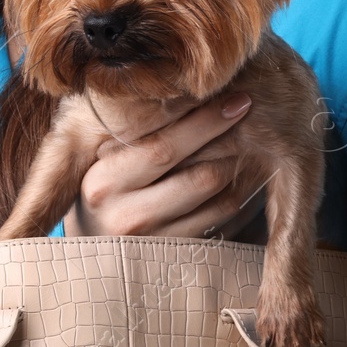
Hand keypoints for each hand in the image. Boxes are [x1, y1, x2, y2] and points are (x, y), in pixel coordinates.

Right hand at [63, 92, 260, 238]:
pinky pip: (223, 220)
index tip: (235, 96)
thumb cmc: (104, 193)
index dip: (205, 121)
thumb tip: (187, 89)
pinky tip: (243, 173)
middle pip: (199, 174)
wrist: (94, 253)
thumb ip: (133, 134)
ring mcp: (153, 242)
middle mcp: (123, 216)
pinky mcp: (176, 257)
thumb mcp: (103, 163)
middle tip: (251, 109)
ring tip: (251, 138)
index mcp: (101, 182)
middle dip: (231, 139)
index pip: (162, 147)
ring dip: (240, 166)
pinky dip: (240, 193)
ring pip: (216, 198)